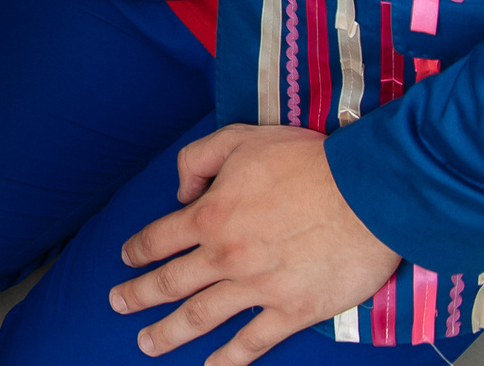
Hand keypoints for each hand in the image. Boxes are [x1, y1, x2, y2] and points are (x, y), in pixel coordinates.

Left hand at [111, 125, 400, 364]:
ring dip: (169, 333)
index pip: (159, 238)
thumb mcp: (240, 139)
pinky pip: (252, 341)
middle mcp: (225, 255)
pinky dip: (229, 359)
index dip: (138, 250)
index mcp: (209, 215)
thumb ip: (198, 160)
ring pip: (200, 317)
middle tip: (117, 304)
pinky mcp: (292, 310)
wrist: (366, 194)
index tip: (126, 259)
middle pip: (169, 282)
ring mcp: (257, 287)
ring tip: (147, 344)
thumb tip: (181, 192)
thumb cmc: (306, 161)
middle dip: (138, 295)